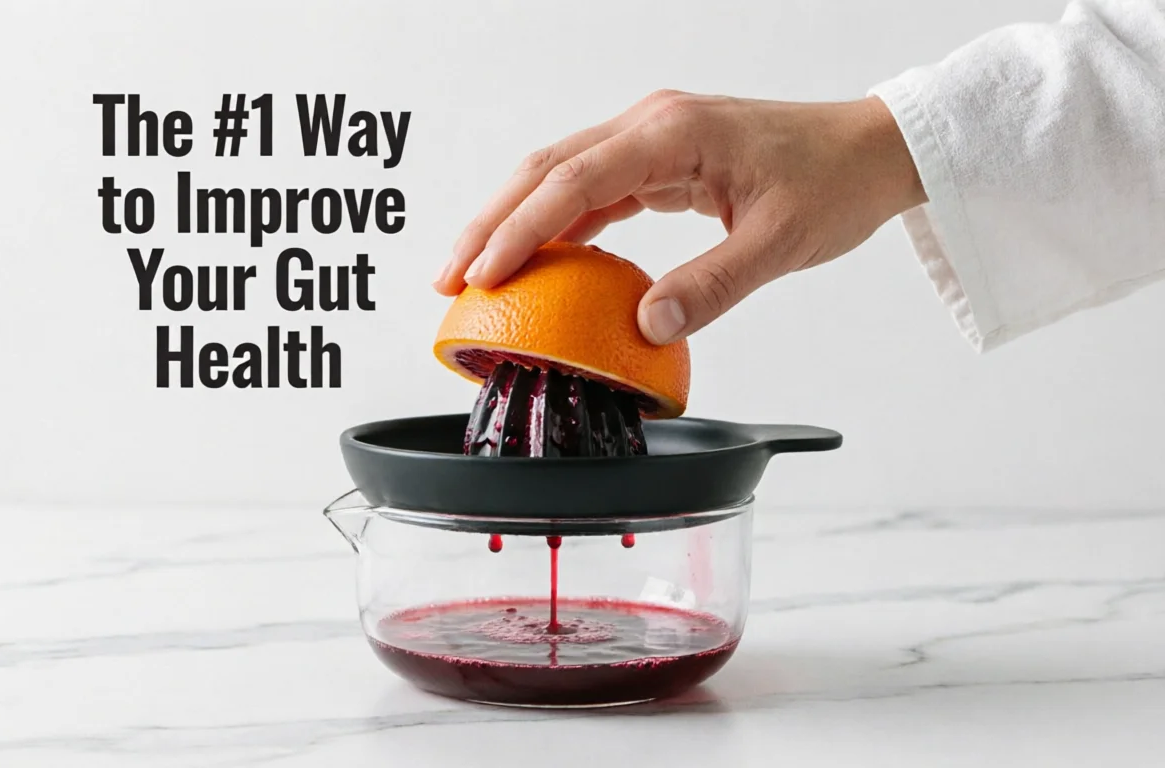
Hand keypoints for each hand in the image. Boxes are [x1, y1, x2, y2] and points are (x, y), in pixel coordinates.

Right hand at [433, 91, 925, 343]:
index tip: (484, 273)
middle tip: (449, 277)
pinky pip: (591, 187)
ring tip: (475, 272)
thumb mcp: (779, 243)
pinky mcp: (659, 158)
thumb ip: (711, 287)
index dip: (521, 228)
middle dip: (493, 221)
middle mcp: (652, 124)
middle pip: (547, 168)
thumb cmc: (833, 183)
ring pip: (560, 174)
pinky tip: (536, 260)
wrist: (870, 150)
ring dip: (514, 220)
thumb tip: (645, 328)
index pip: (575, 179)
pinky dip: (556, 223)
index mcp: (674, 133)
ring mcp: (653, 138)